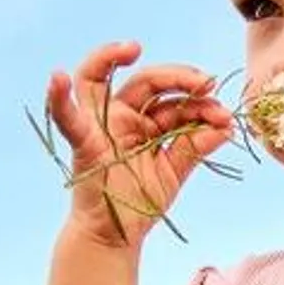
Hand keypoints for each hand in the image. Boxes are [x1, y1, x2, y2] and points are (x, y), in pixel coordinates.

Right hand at [43, 40, 234, 249]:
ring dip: (111, 57)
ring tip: (131, 47)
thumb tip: (226, 125)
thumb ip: (194, 147)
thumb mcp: (173, 171)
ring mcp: (99, 125)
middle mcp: (120, 116)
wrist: (116, 236)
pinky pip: (67, 118)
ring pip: (99, 78)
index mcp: (144, 122)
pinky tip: (57, 77)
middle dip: (177, 77)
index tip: (222, 108)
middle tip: (205, 82)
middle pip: (146, 81)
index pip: (172, 100)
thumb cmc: (140, 202)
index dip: (198, 100)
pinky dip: (58, 98)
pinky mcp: (82, 143)